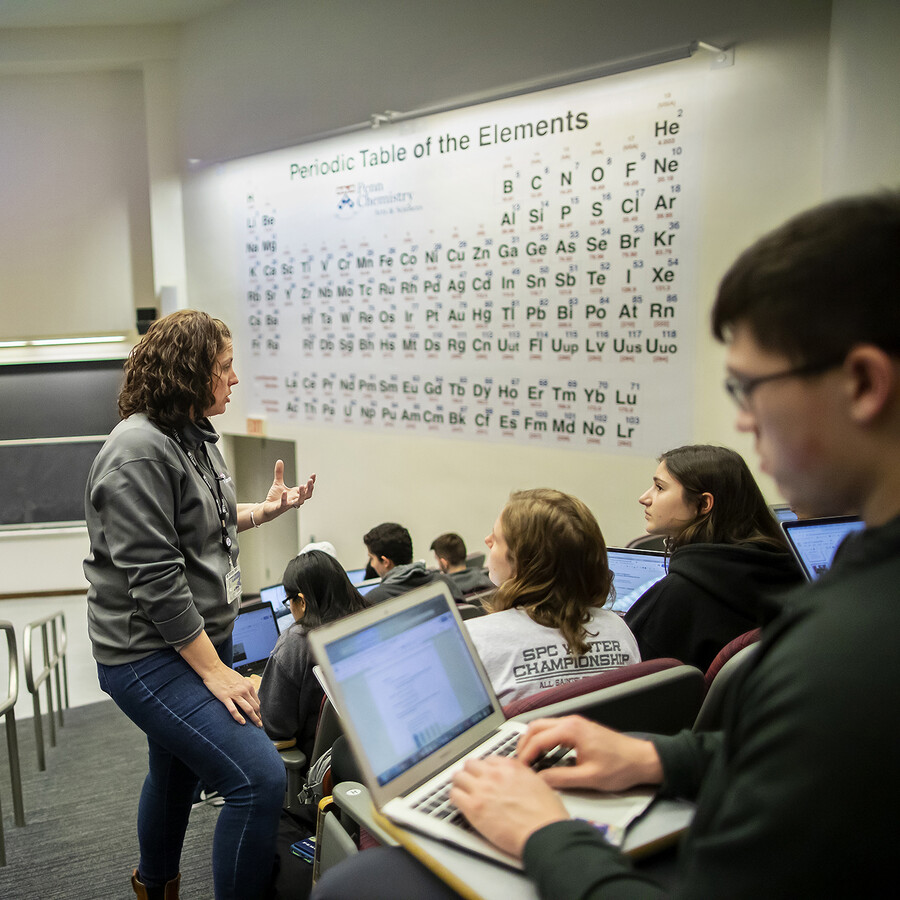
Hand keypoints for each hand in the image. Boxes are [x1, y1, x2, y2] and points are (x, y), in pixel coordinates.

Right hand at [202, 664, 262, 726]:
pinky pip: (234, 710)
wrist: (214, 669)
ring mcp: (235, 694)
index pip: (257, 701)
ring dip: (254, 719)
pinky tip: (242, 723)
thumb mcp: (240, 679)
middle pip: (255, 706)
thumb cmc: (225, 674)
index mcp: (248, 686)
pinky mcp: (225, 697)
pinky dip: (239, 717)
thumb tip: (249, 695)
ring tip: (256, 726)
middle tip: (260, 725)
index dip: (259, 711)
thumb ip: (245, 687)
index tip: (259, 717)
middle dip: (259, 717)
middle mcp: (244, 690)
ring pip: (248, 709)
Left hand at [261, 461, 315, 521]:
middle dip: (309, 488)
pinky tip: (284, 493)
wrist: (266, 508)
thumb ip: (280, 473)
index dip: (311, 483)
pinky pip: (284, 504)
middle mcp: (294, 499)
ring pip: (299, 501)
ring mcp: (289, 504)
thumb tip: (279, 461)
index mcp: (296, 493)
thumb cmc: (275, 497)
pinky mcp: (281, 508)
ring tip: (301, 486)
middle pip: (306, 495)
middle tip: (310, 481)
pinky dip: (285, 499)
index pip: (307, 488)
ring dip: (301, 495)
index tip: (313, 475)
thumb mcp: (278, 483)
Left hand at [450, 756, 568, 857]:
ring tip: (461, 790)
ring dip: (460, 783)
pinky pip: (454, 795)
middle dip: (470, 773)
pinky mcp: (474, 808)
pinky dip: (455, 797)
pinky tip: (459, 802)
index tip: (484, 775)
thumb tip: (518, 779)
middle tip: (470, 781)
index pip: (488, 760)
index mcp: (510, 767)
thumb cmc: (546, 815)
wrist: (543, 834)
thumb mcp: (539, 783)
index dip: (486, 769)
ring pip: (458, 777)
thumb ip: (524, 776)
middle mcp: (494, 774)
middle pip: (470, 765)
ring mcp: (482, 789)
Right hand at [516, 716, 662, 792]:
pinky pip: (553, 729)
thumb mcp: (589, 778)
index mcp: (571, 730)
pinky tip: (543, 755)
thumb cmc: (620, 767)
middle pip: (536, 726)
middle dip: (524, 744)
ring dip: (533, 741)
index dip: (525, 755)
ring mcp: (575, 723)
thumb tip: (540, 780)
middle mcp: (571, 721)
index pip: (538, 739)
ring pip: (544, 726)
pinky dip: (543, 740)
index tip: (520, 770)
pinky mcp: (579, 728)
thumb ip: (561, 778)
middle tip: (520, 764)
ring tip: (528, 761)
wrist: (642, 760)